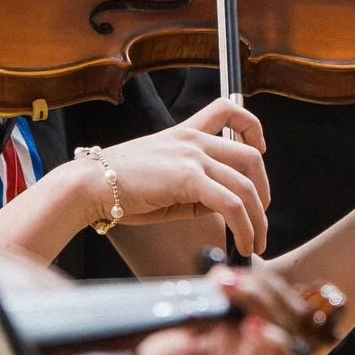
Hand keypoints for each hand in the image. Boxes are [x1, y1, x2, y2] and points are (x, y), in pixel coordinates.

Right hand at [92, 98, 271, 257]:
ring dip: (258, 219)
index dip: (252, 128)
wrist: (91, 185)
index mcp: (185, 133)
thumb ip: (195, 187)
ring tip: (255, 242)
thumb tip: (222, 208)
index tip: (260, 149)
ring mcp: (192, 157)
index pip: (227, 110)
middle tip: (260, 216)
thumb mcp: (164, 180)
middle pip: (251, 157)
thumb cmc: (118, 186)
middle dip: (264, 191)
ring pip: (246, 186)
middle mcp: (193, 140)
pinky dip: (244, 227)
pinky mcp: (188, 178)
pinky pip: (231, 204)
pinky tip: (242, 244)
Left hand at [134, 265, 315, 354]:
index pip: (269, 299)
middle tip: (227, 278)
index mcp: (235, 334)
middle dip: (264, 287)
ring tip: (234, 291)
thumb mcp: (172, 332)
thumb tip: (216, 276)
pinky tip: (253, 328)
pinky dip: (275, 345)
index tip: (224, 270)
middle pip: (285, 311)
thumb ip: (197, 306)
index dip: (258, 280)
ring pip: (289, 333)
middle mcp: (250, 353)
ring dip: (266, 306)